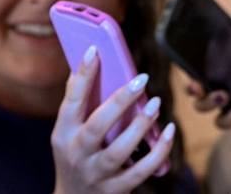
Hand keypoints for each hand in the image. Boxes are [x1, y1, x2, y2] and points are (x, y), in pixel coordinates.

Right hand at [52, 46, 174, 193]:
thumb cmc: (72, 155)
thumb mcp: (65, 132)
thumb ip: (74, 104)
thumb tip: (81, 66)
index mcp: (63, 133)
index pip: (72, 101)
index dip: (82, 76)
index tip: (94, 50)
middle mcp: (77, 153)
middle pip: (98, 125)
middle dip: (119, 100)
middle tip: (140, 79)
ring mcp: (96, 173)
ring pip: (119, 150)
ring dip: (140, 125)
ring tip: (155, 103)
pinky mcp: (115, 189)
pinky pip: (140, 171)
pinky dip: (157, 152)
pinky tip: (168, 131)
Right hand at [186, 13, 230, 129]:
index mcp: (214, 74)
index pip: (194, 77)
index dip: (190, 80)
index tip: (194, 79)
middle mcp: (215, 91)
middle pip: (195, 95)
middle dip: (196, 92)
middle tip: (201, 86)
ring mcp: (225, 106)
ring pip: (206, 108)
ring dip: (210, 103)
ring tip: (224, 96)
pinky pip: (225, 122)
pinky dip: (230, 118)